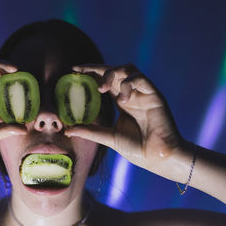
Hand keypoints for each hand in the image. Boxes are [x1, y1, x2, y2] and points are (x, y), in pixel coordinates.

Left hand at [65, 64, 186, 177]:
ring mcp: (143, 93)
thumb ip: (90, 131)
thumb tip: (68, 130)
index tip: (73, 71)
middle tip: (80, 71)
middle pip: (113, 71)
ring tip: (101, 88)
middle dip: (96, 68)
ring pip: (127, 69)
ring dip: (111, 73)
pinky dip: (128, 84)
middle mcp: (131, 94)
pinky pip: (140, 79)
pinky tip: (122, 99)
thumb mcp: (108, 137)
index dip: (90, 73)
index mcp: (121, 101)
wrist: (157, 157)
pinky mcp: (154, 95)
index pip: (104, 81)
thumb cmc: (137, 148)